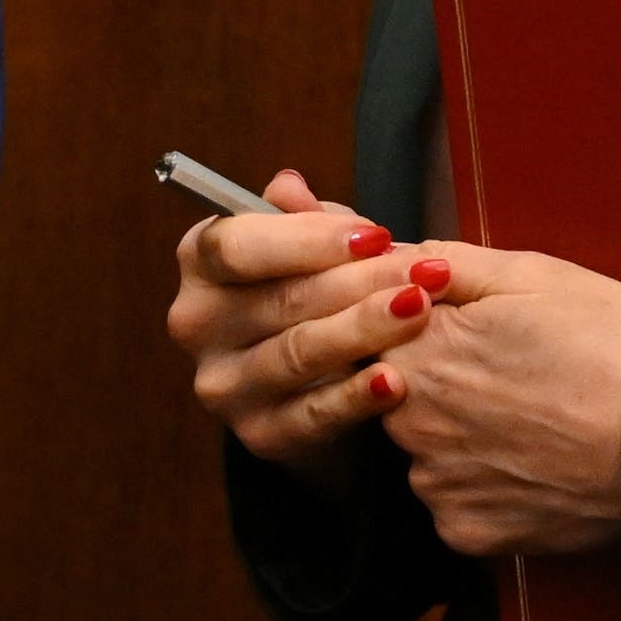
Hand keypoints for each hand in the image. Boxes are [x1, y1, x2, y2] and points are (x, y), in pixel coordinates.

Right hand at [170, 167, 423, 470]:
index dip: (306, 239)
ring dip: (365, 329)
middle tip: (423, 272)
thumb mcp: (308, 248)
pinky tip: (396, 380)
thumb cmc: (313, 298)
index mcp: (202, 265)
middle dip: (360, 281)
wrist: (318, 388)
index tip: (375, 235)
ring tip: (418, 310)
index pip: (236, 246)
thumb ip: (301, 218)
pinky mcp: (259, 434)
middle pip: (279, 298)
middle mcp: (197, 324)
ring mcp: (224, 385)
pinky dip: (356, 397)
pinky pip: (312, 415)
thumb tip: (289, 186)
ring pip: (298, 353)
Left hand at [278, 240, 620, 556]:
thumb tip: (391, 255)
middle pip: (397, 394)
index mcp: (417, 348)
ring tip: (529, 421)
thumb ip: (447, 262)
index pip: (374, 333)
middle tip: (510, 377)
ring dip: (459, 438)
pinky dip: (484, 488)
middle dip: (439, 382)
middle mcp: (409, 420)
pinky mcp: (465, 532)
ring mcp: (435, 482)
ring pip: (427, 452)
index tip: (468, 333)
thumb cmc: (613, 348)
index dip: (417, 328)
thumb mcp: (535, 275)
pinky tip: (531, 465)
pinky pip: (456, 504)